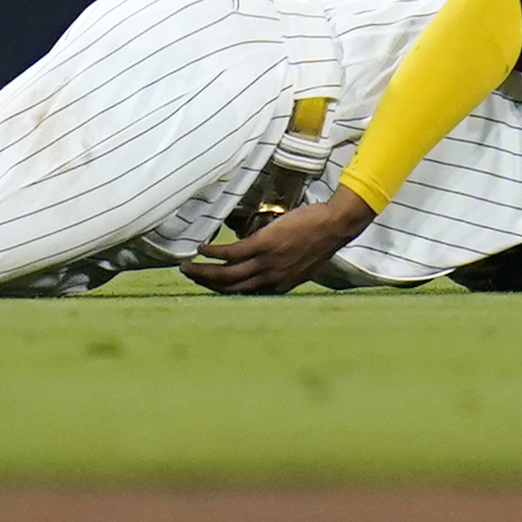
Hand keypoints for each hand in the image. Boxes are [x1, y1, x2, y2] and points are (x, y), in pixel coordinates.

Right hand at [183, 188, 373, 294]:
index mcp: (278, 286)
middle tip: (188, 278)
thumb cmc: (320, 240)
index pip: (244, 295)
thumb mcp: (301, 263)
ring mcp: (266, 262)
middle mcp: (270, 278)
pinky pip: (232, 253)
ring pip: (226, 274)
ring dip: (203, 272)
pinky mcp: (264, 244)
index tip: (208, 288)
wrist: (334, 226)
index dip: (222, 293)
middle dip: (206, 284)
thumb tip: (268, 266)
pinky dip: (214, 253)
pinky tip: (202, 249)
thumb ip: (283, 269)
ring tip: (186, 267)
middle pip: (229, 288)